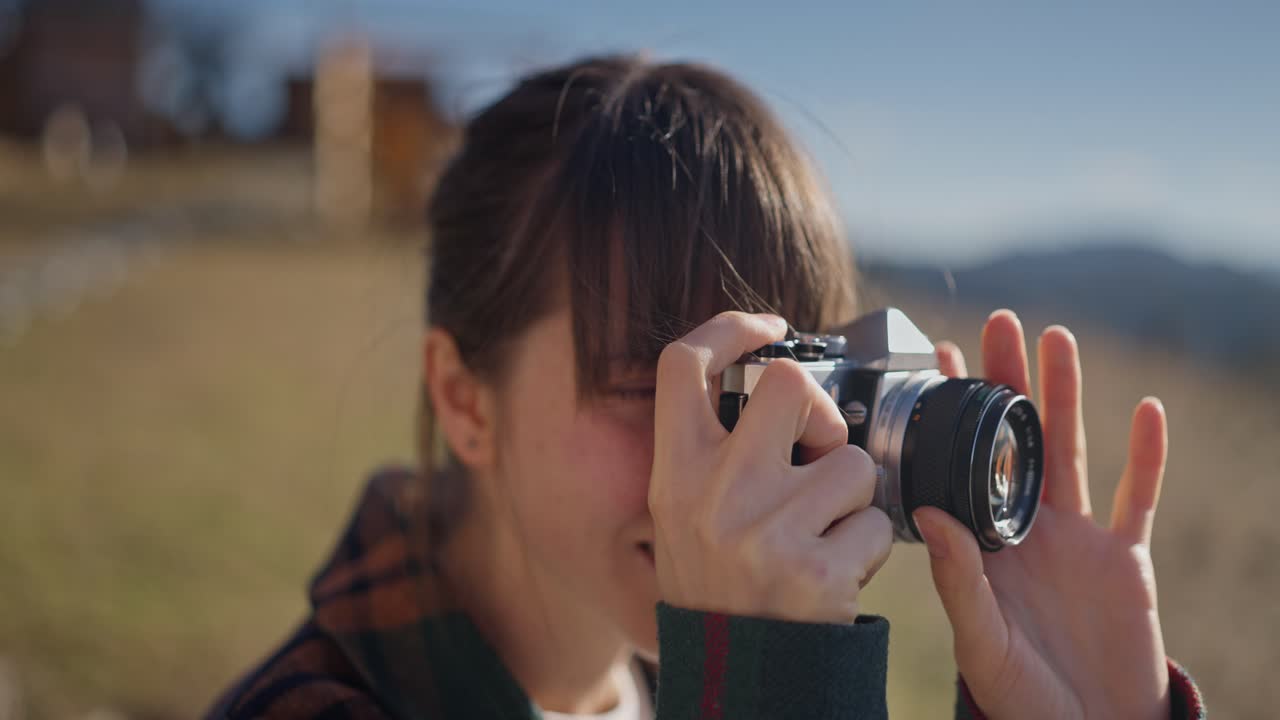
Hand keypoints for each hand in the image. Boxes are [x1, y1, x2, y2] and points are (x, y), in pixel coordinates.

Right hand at [648, 311, 891, 622]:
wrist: (736, 676)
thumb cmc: (717, 585)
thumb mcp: (685, 514)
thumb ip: (714, 452)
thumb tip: (777, 385)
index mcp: (675, 472)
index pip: (681, 364)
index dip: (728, 327)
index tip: (769, 329)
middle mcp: (713, 493)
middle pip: (790, 386)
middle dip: (823, 415)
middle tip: (819, 452)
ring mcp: (765, 532)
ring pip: (853, 460)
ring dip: (853, 497)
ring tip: (823, 536)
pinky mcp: (816, 572)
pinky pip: (877, 523)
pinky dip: (870, 546)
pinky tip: (836, 573)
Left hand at [914, 310, 1170, 719]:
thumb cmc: (1020, 698)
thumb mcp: (981, 640)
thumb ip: (959, 578)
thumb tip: (932, 509)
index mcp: (983, 544)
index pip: (961, 461)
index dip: (952, 412)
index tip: (936, 356)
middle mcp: (1026, 529)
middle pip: (1017, 439)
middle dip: (1009, 381)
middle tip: (1000, 322)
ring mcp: (1078, 539)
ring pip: (1072, 451)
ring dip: (1067, 396)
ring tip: (1058, 339)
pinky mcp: (1125, 558)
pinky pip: (1138, 496)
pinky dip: (1147, 455)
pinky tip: (1146, 409)